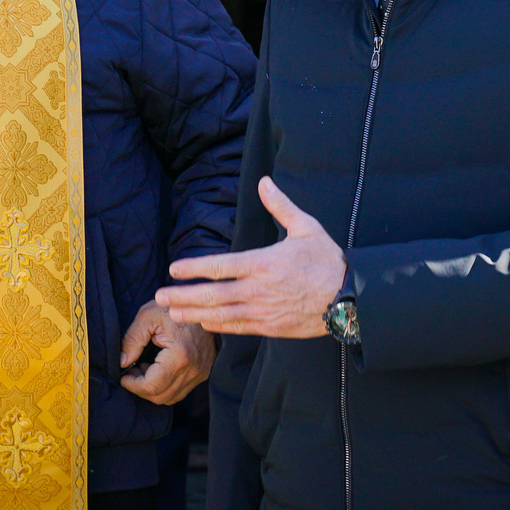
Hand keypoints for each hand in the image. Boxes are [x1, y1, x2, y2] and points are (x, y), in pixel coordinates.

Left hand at [118, 299, 214, 404]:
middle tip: (131, 370)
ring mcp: (200, 373)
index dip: (132, 385)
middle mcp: (193, 369)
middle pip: (160, 396)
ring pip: (170, 397)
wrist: (203, 304)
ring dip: (152, 388)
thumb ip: (132, 340)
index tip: (123, 375)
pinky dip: (165, 386)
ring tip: (143, 368)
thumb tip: (122, 362)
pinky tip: (157, 368)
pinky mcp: (202, 373)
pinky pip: (180, 391)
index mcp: (180, 355)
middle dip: (140, 388)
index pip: (152, 386)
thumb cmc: (174, 307)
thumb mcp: (147, 315)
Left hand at [158, 178, 344, 339]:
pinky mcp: (271, 327)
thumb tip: (264, 182)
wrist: (349, 298)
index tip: (174, 269)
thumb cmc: (327, 260)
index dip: (194, 268)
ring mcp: (263, 311)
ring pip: (221, 315)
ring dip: (194, 314)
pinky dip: (218, 327)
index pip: (219, 267)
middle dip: (183, 296)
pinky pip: (238, 328)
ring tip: (173, 314)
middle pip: (212, 295)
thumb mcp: (306, 227)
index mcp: (263, 263)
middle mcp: (258, 289)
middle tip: (160, 296)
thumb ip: (280, 206)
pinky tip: (204, 323)